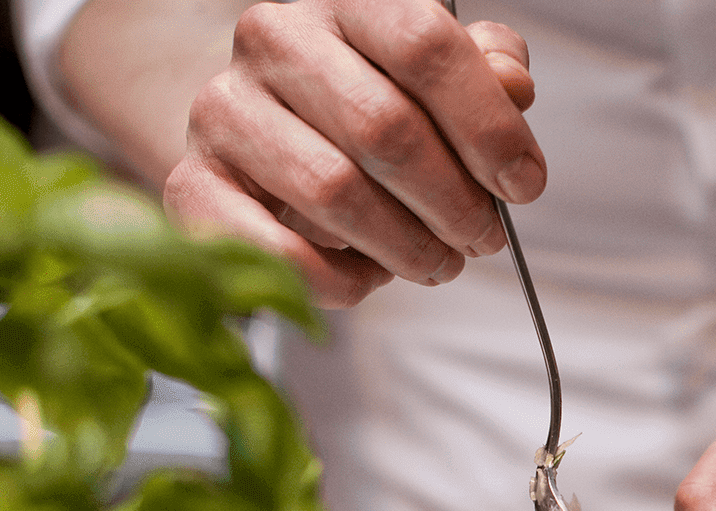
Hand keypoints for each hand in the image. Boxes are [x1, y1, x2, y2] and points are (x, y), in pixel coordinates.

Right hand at [163, 0, 543, 306]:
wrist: (260, 145)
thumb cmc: (364, 111)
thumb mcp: (433, 81)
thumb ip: (483, 72)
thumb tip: (513, 85)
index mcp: (345, 1)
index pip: (425, 43)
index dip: (488, 124)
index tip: (523, 185)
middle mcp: (275, 40)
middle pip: (387, 127)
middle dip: (454, 201)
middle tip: (482, 239)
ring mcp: (224, 110)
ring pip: (337, 191)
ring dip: (405, 246)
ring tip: (435, 263)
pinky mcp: (192, 185)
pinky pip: (278, 249)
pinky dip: (339, 279)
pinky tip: (367, 278)